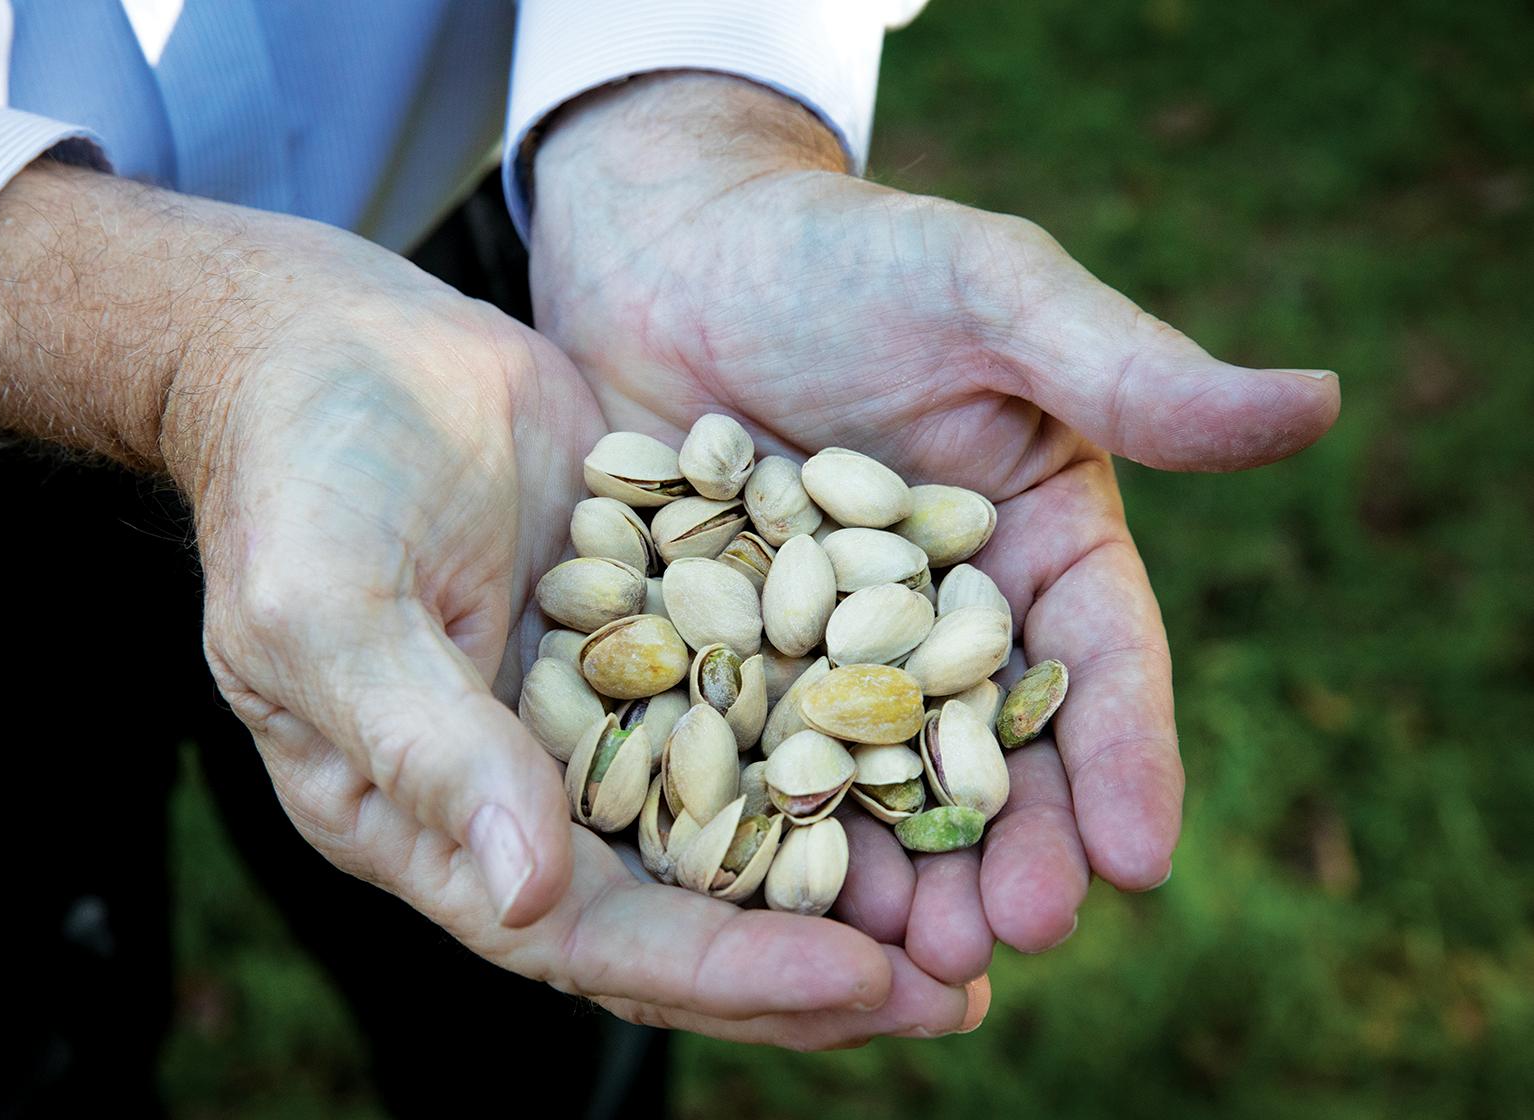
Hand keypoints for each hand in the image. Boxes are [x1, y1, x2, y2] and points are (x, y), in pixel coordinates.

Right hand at [0, 159, 985, 1045]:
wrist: (337, 342)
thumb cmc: (299, 475)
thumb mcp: (329, 611)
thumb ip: (426, 750)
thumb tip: (527, 895)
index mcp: (439, 820)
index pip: (591, 934)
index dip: (721, 969)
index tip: (856, 979)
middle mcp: (537, 784)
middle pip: (690, 905)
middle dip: (818, 957)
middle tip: (957, 994)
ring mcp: (611, 704)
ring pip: (746, 812)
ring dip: (854, 860)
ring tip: (982, 898)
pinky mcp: (665, 621)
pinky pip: (766, 691)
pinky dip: (847, 726)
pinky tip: (950, 738)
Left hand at [529, 74, 1340, 980]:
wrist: (673, 247)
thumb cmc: (846, 254)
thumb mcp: (992, 294)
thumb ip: (1127, 369)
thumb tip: (1316, 402)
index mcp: (1031, 543)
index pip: (1095, 661)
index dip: (1122, 757)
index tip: (1138, 857)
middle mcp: (936, 614)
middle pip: (984, 747)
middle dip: (1006, 845)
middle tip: (1009, 938)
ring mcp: (820, 645)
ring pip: (871, 775)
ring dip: (894, 867)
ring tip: (904, 956)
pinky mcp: (715, 654)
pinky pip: (746, 748)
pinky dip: (760, 819)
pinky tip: (762, 895)